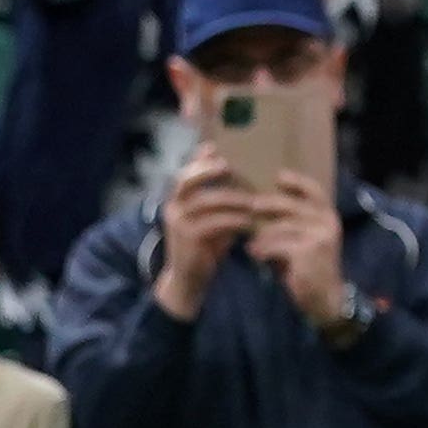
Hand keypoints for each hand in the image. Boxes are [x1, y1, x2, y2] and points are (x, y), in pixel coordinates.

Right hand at [154, 150, 257, 319]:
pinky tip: (251, 222)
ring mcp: (179, 222)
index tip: (214, 148)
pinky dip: (235, 220)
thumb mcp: (213, 220)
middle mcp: (173, 207)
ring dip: (232, 199)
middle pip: (186, 180)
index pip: (184, 173)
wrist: (190, 279)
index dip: (197, 160)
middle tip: (230, 167)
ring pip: (206, 201)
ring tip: (253, 201)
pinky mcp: (189, 238)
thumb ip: (221, 202)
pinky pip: (215, 222)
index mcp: (178, 200)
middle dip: (208, 170)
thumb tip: (243, 183)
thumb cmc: (206, 247)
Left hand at [247, 172, 347, 325]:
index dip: (296, 180)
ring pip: (278, 226)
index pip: (314, 189)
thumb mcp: (306, 238)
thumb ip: (293, 220)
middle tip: (248, 207)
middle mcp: (328, 222)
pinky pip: (276, 244)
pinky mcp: (308, 251)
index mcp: (328, 215)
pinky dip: (262, 250)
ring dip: (260, 235)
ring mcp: (319, 236)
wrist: (325, 297)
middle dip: (266, 205)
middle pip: (289, 205)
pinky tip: (256, 256)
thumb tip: (260, 201)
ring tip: (250, 244)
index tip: (277, 177)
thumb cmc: (309, 266)